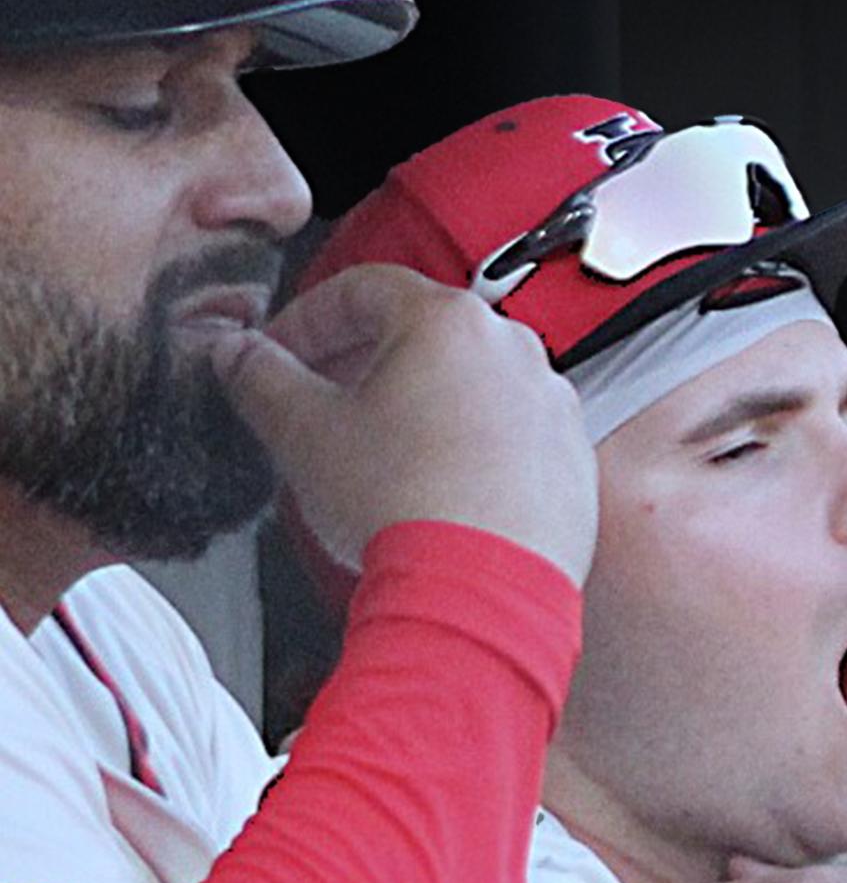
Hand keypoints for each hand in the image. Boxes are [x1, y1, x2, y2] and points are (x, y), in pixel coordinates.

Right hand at [223, 263, 596, 585]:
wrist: (480, 593)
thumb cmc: (402, 507)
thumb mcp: (302, 432)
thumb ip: (261, 379)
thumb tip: (239, 355)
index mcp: (450, 322)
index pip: (363, 290)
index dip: (306, 319)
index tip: (277, 353)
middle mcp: (515, 352)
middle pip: (421, 334)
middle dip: (358, 361)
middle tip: (316, 399)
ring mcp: (552, 407)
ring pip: (467, 385)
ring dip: (413, 404)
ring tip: (371, 451)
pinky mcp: (570, 460)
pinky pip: (508, 435)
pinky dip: (465, 445)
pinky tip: (430, 486)